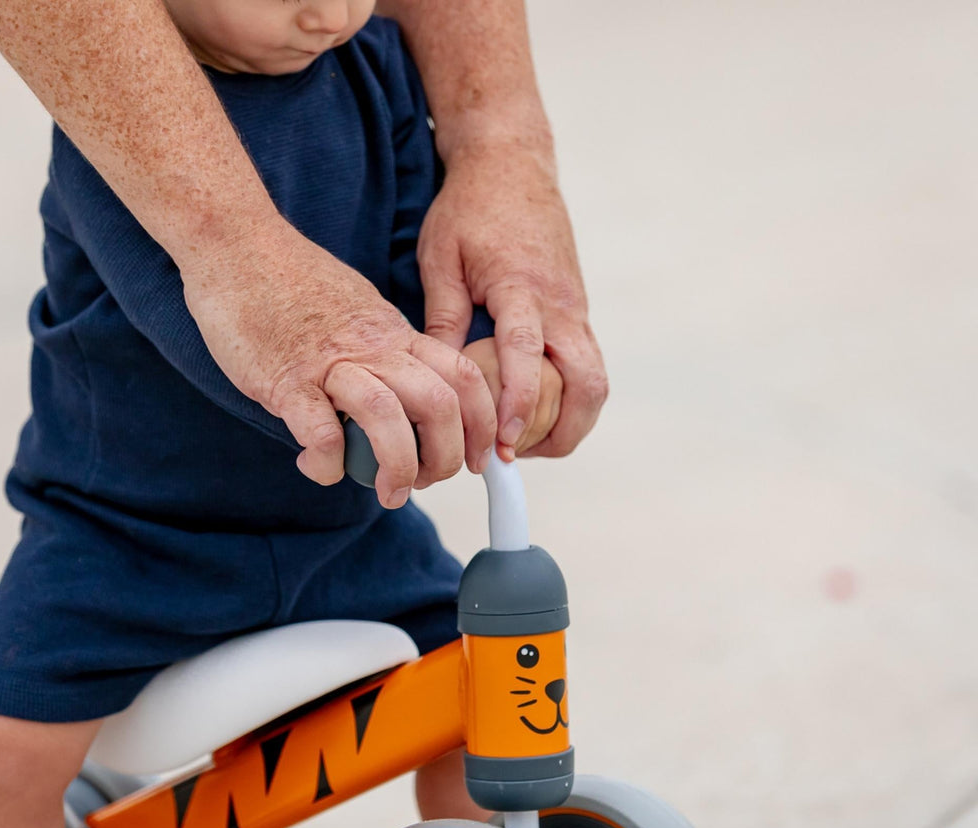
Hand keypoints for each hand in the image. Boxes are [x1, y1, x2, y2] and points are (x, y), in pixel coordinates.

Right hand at [178, 219, 495, 508]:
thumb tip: (395, 404)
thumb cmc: (288, 281)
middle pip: (438, 403)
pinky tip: (320, 468)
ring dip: (398, 467)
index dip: (481, 423)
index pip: (462, 376)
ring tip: (389, 493)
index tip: (477, 456)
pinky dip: (328, 464)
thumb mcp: (358, 312)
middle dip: (445, 457)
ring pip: (388, 416)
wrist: (235, 243)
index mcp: (394, 334)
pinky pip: (321, 432)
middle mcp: (372, 347)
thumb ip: (380, 355)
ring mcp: (329, 362)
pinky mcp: (285, 379)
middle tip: (426, 483)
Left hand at [418, 142, 607, 458]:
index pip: (528, 355)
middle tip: (520, 456)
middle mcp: (560, 303)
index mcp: (522, 286)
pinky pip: (586, 366)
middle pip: (588, 382)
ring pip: (595, 380)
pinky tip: (534, 412)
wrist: (513, 164)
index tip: (505, 442)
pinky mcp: (578, 312)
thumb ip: (443, 319)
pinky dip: (569, 398)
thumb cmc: (470, 209)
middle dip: (564, 431)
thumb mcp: (441, 258)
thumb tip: (439, 380)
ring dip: (571, 421)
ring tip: (526, 443)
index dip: (520, 403)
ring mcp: (575, 309)